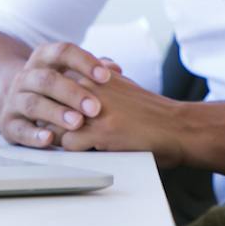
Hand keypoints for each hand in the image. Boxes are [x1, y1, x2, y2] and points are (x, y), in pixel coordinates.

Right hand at [0, 41, 121, 148]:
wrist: (16, 97)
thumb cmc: (55, 84)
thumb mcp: (71, 70)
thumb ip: (93, 69)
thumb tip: (116, 69)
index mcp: (43, 56)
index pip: (63, 52)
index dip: (84, 62)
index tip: (105, 77)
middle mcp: (26, 76)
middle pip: (48, 80)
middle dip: (73, 93)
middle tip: (95, 108)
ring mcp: (15, 100)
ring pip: (34, 104)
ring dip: (56, 113)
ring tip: (77, 123)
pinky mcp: (8, 123)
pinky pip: (19, 129)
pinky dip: (34, 135)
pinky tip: (49, 139)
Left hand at [56, 73, 185, 167]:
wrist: (175, 126)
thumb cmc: (150, 110)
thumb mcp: (122, 85)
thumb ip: (99, 82)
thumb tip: (75, 87)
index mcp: (96, 73)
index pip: (56, 83)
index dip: (51, 100)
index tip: (49, 111)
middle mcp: (93, 85)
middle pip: (52, 101)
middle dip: (49, 116)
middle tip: (49, 129)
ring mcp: (95, 108)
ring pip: (55, 122)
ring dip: (58, 134)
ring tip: (64, 143)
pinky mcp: (100, 131)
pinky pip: (68, 143)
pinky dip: (70, 150)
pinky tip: (81, 151)